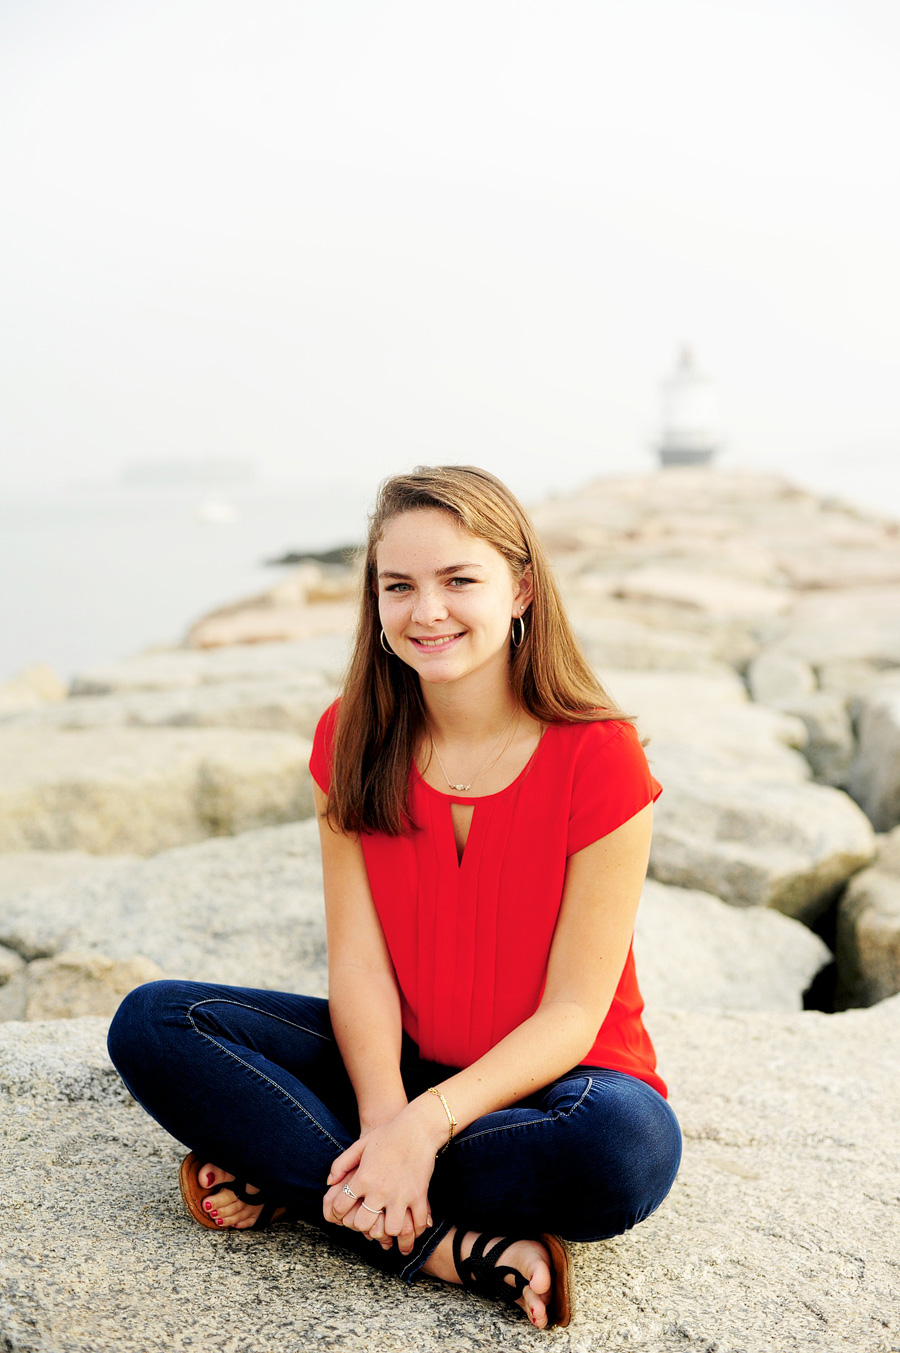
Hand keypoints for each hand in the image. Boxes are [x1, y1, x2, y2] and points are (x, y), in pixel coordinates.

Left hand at [322, 1112, 436, 1253]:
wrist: (417, 1128)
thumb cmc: (388, 1134)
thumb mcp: (360, 1145)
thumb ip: (341, 1164)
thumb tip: (330, 1182)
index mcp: (363, 1178)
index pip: (341, 1206)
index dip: (338, 1212)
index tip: (344, 1213)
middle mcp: (380, 1190)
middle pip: (364, 1224)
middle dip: (363, 1226)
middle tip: (368, 1222)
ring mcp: (400, 1195)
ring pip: (391, 1229)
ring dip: (389, 1232)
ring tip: (390, 1229)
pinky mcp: (419, 1196)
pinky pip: (417, 1223)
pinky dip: (415, 1232)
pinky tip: (412, 1231)